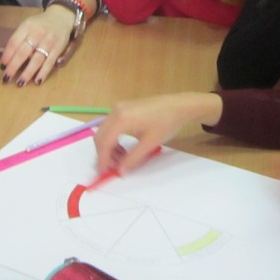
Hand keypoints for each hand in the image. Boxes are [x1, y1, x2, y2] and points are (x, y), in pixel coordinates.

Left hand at [0, 5, 73, 86]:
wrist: (61, 17)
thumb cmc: (40, 24)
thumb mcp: (28, 25)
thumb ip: (19, 39)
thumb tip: (9, 59)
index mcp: (27, 26)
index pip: (14, 42)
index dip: (7, 55)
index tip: (2, 66)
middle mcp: (38, 33)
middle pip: (23, 52)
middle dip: (13, 67)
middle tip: (6, 78)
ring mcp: (49, 41)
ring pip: (36, 59)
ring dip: (27, 73)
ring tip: (20, 83)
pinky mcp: (58, 49)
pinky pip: (49, 63)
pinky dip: (43, 73)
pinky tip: (37, 81)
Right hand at [94, 93, 222, 173]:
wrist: (179, 105)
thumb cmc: (166, 123)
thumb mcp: (150, 144)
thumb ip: (133, 159)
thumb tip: (120, 172)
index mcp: (121, 119)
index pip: (104, 142)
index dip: (102, 159)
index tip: (103, 173)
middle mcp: (116, 111)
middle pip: (101, 136)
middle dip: (104, 154)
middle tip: (113, 168)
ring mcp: (119, 107)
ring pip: (105, 131)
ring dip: (109, 147)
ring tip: (121, 159)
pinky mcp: (124, 108)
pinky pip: (111, 125)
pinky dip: (113, 138)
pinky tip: (124, 147)